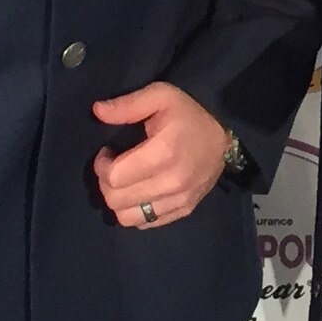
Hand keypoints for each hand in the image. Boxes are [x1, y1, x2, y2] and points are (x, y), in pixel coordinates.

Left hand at [92, 83, 229, 228]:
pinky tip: (140, 192)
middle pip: (117, 200)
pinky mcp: (184, 210)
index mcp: (164, 152)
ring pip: (127, 218)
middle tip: (113, 166)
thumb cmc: (188, 114)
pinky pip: (146, 224)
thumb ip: (128, 105)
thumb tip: (97, 111)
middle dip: (106, 183)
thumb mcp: (160, 96)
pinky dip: (135, 212)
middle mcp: (172, 182)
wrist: (223, 138)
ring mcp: (179, 200)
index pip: (115, 177)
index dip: (102, 165)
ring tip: (125, 182)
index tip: (107, 152)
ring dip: (118, 201)